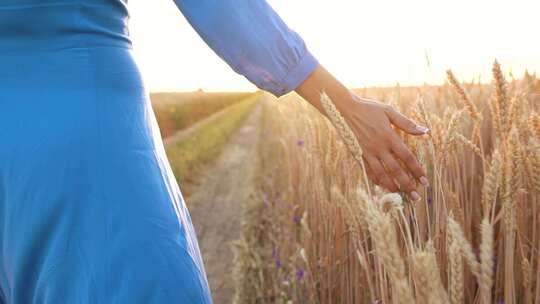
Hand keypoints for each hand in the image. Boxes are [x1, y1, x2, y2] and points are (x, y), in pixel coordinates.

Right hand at [294, 63, 428, 200]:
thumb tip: (425, 131)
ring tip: (400, 194)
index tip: (425, 181)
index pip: (407, 157)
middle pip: (396, 170)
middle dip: (407, 184)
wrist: (344, 109)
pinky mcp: (358, 154)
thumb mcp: (389, 111)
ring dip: (391, 186)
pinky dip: (375, 180)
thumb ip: (407, 123)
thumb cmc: (369, 108)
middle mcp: (379, 147)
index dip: (417, 170)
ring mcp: (367, 152)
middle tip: (416, 196)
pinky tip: (382, 185)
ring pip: (381, 174)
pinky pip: (368, 171)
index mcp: (389, 136)